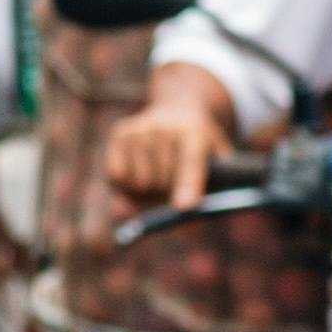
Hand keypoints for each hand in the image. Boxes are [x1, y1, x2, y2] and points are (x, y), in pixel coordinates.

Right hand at [101, 65, 236, 211]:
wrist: (178, 109)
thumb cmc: (199, 148)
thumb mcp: (214, 163)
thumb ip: (200, 193)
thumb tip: (173, 222)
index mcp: (194, 133)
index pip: (190, 163)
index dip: (188, 185)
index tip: (184, 207)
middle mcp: (163, 127)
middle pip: (161, 181)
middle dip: (169, 194)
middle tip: (175, 185)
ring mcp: (139, 129)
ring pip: (139, 183)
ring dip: (149, 190)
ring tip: (160, 174)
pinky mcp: (120, 133)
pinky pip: (117, 177)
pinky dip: (128, 184)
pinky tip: (141, 170)